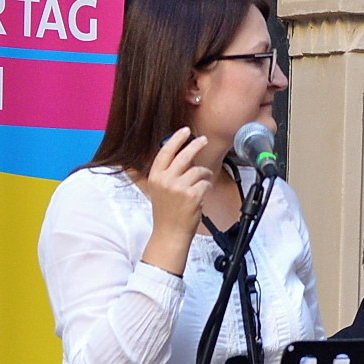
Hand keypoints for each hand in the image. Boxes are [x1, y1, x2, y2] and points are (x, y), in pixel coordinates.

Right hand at [133, 128, 212, 273]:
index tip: (185, 131)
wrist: (170, 232)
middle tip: (204, 140)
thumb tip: (185, 157)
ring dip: (205, 175)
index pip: (165, 152)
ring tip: (202, 183)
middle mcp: (165, 179)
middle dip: (196, 145)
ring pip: (199, 170)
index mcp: (155, 176)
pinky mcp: (192, 195)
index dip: (176, 139)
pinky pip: (206, 184)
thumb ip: (169, 173)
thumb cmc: (167, 212)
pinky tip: (203, 195)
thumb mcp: (160, 189)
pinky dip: (207, 188)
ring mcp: (178, 187)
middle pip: (184, 155)